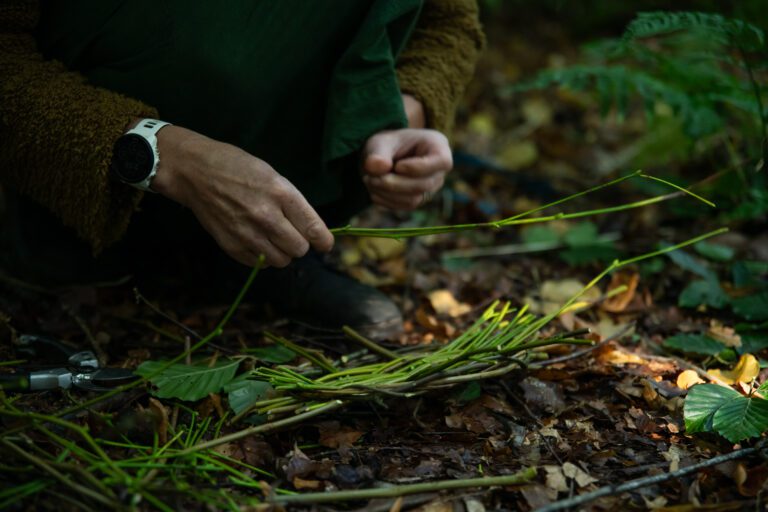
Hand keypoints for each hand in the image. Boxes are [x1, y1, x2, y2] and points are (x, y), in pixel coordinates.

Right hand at [150, 125, 333, 267]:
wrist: (195, 172)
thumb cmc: (237, 168)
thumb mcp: (272, 176)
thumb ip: (293, 204)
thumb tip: (313, 232)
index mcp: (281, 193)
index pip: (313, 229)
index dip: (323, 240)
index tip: (324, 244)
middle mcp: (266, 215)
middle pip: (299, 249)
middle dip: (299, 244)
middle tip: (290, 233)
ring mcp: (247, 233)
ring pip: (281, 261)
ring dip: (281, 252)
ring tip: (272, 237)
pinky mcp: (230, 245)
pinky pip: (259, 264)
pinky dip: (262, 257)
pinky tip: (256, 240)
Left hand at [362, 128, 451, 210]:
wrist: (383, 156)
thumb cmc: (386, 144)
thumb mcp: (380, 142)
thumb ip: (377, 153)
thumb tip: (377, 167)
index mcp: (438, 146)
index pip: (441, 162)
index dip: (418, 168)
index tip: (396, 166)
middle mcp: (439, 170)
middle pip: (423, 185)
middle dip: (393, 184)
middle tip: (370, 177)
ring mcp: (431, 188)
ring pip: (413, 199)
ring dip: (387, 193)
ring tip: (369, 180)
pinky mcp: (419, 200)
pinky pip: (405, 206)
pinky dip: (386, 200)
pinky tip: (374, 189)